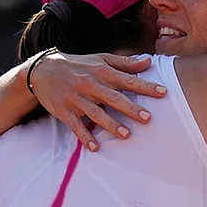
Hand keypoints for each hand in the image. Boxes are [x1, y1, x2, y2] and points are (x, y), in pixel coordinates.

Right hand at [31, 52, 167, 150]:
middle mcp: (90, 85)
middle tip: (148, 118)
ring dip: (110, 124)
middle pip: (113, 98)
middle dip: (131, 108)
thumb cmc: (78, 65)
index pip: (127, 80)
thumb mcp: (100, 59)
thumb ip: (125, 63)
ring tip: (125, 135)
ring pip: (95, 113)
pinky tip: (95, 147)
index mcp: (102, 71)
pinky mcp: (64, 111)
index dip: (146, 86)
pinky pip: (76, 126)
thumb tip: (149, 62)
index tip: (163, 92)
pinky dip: (84, 136)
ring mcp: (77, 98)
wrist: (42, 69)